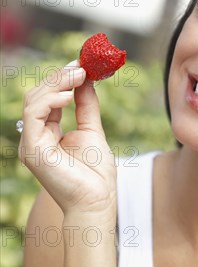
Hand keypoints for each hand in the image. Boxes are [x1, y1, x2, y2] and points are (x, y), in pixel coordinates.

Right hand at [18, 60, 116, 217]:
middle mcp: (36, 137)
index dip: (63, 79)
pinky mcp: (32, 149)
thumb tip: (86, 80)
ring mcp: (31, 143)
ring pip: (33, 101)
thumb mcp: (92, 130)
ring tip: (80, 75)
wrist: (97, 201)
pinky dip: (50, 100)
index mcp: (48, 133)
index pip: (48, 98)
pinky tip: (69, 95)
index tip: (81, 64)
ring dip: (57, 83)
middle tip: (82, 66)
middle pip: (38, 96)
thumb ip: (86, 106)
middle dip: (60, 77)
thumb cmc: (96, 175)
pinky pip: (34, 115)